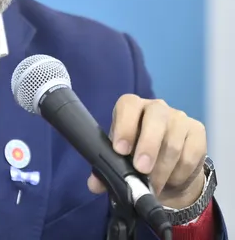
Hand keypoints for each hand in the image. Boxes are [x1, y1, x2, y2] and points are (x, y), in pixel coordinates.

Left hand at [87, 94, 206, 208]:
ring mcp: (179, 118)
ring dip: (162, 169)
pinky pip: (190, 155)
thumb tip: (94, 184)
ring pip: (173, 142)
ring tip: (153, 185)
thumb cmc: (136, 154)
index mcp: (131, 107)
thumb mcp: (119, 158)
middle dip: (148, 146)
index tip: (121, 150)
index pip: (128, 106)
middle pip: (155, 119)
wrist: (167, 163)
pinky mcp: (197, 132)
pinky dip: (179, 173)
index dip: (125, 126)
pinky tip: (170, 180)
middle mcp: (156, 107)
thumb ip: (105, 169)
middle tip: (141, 169)